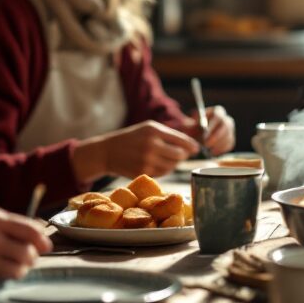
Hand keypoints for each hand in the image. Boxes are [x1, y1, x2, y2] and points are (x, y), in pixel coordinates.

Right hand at [0, 207, 51, 286]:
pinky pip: (6, 278)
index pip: (30, 230)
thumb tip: (43, 236)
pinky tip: (2, 270)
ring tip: (14, 264)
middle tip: (27, 257)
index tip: (46, 246)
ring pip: (20, 268)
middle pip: (28, 252)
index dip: (42, 240)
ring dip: (21, 268)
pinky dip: (9, 275)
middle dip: (32, 256)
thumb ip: (13, 224)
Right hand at [74, 120, 199, 181]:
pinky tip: (156, 164)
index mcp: (154, 131)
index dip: (191, 146)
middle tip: (179, 154)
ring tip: (165, 158)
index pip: (181, 140)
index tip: (196, 149)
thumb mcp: (148, 128)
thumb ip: (169, 135)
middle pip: (179, 155)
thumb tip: (192, 147)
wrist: (107, 152)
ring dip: (173, 163)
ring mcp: (147, 160)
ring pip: (172, 166)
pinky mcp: (143, 172)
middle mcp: (151, 145)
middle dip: (182, 155)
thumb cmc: (132, 138)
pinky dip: (164, 170)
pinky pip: (162, 173)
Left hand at [181, 105, 234, 155]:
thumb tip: (186, 123)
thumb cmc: (193, 129)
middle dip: (216, 136)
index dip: (212, 126)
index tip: (204, 135)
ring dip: (218, 144)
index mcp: (217, 111)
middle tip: (206, 145)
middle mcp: (226, 119)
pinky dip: (222, 149)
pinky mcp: (231, 139)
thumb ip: (187, 124)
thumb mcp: (188, 125)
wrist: (198, 138)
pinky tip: (213, 152)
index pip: (218, 116)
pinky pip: (230, 144)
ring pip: (228, 136)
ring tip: (208, 150)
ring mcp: (230, 130)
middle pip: (226, 126)